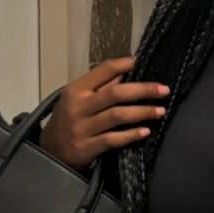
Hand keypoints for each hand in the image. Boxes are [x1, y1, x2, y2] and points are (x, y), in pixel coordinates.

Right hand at [40, 56, 168, 168]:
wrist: (50, 151)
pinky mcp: (87, 147)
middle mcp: (78, 107)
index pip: (102, 71)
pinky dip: (131, 135)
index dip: (123, 64)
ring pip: (117, 116)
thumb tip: (126, 71)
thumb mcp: (77, 98)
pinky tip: (146, 131)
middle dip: (142, 90)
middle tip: (163, 89)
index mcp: (76, 90)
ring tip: (160, 110)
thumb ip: (100, 86)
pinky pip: (113, 139)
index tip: (141, 61)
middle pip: (115, 94)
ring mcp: (82, 128)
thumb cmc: (69, 120)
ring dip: (142, 112)